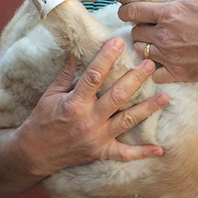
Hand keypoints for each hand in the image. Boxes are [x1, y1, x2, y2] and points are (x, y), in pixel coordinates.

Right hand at [14, 37, 167, 177]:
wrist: (33, 154)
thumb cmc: (41, 120)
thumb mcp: (51, 94)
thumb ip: (67, 73)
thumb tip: (76, 49)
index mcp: (74, 104)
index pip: (94, 77)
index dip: (107, 58)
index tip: (119, 42)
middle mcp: (88, 120)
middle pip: (117, 97)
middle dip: (135, 80)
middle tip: (150, 65)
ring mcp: (97, 138)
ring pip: (127, 121)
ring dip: (147, 109)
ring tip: (164, 97)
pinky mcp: (101, 152)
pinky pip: (124, 154)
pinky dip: (142, 153)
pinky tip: (160, 149)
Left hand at [118, 0, 197, 83]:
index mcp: (169, 13)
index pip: (133, 11)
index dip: (125, 11)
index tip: (126, 12)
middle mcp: (164, 35)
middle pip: (135, 32)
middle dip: (138, 28)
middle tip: (146, 27)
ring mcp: (169, 56)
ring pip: (141, 52)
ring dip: (144, 46)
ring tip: (153, 44)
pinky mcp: (177, 72)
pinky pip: (153, 73)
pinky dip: (153, 68)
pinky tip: (159, 63)